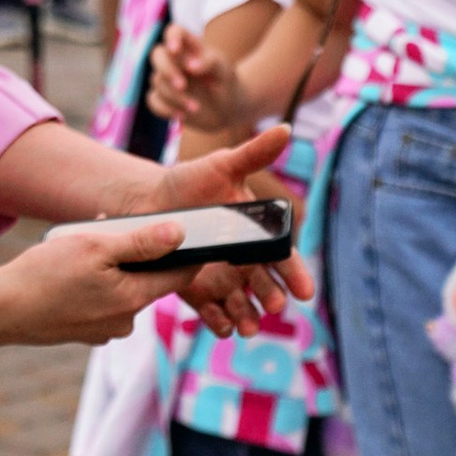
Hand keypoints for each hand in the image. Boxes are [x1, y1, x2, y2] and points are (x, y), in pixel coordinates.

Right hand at [0, 215, 194, 346]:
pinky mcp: (86, 332)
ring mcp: (105, 330)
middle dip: (134, 254)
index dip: (186, 252)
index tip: (181, 231)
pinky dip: (95, 285)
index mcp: (134, 299)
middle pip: (148, 281)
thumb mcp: (95, 247)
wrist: (3, 310)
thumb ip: (140, 242)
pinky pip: (103, 303)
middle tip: (106, 232)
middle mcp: (126, 321)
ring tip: (78, 250)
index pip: (180, 276)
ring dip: (111, 268)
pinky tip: (68, 273)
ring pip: (123, 290)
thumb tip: (179, 234)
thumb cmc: (46, 275)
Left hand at [96, 119, 309, 334]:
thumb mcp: (221, 165)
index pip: (283, 258)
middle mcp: (243, 262)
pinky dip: (219, 322)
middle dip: (273, 297)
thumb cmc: (190, 181)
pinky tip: (222, 327)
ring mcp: (222, 280)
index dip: (296, 274)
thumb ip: (254, 153)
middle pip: (265, 286)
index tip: (305, 291)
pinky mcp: (197, 292)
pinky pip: (213, 313)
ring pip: (243, 306)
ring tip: (250, 327)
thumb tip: (285, 129)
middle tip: (276, 305)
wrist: (150, 201)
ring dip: (250, 318)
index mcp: (256, 236)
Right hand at [145, 23, 257, 138]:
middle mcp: (174, 60)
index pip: (174, 31)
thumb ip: (209, 62)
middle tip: (182, 86)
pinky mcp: (164, 98)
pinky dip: (166, 109)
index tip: (175, 50)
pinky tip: (182, 116)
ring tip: (196, 108)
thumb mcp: (224, 70)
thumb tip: (189, 66)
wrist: (228, 109)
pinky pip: (153, 101)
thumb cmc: (226, 82)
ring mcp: (167, 79)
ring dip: (175, 96)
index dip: (171, 38)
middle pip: (157, 55)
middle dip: (167, 70)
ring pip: (158, 82)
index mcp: (190, 47)